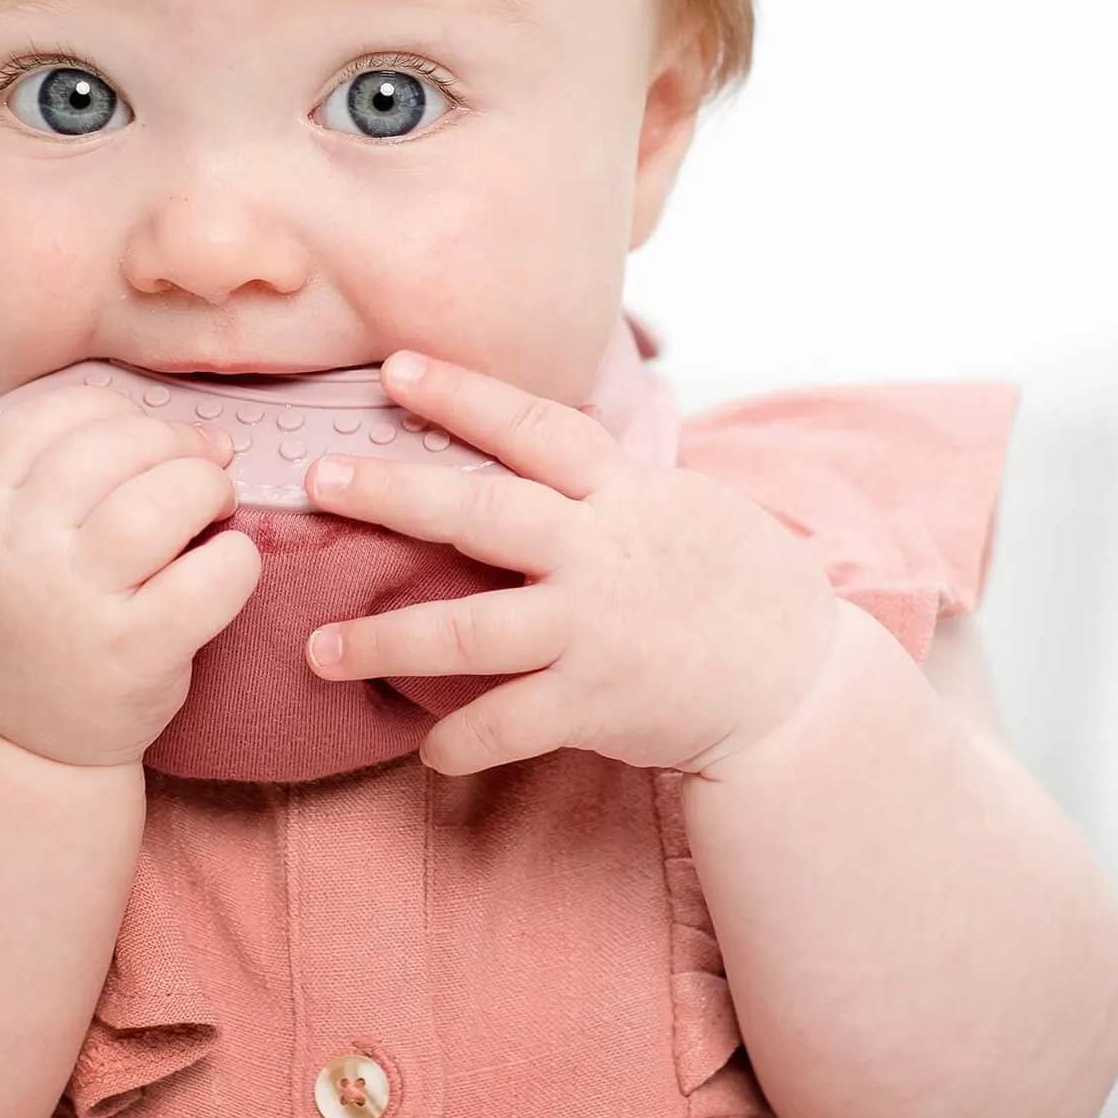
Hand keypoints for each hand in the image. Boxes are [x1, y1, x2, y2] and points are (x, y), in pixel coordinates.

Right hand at [0, 384, 260, 766]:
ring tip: (216, 503)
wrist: (10, 750)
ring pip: (158, 501)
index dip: (105, 409)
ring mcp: (72, 605)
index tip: (141, 430)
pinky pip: (208, 577)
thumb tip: (138, 420)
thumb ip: (21, 483)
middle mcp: (13, 555)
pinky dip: (235, 558)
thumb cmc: (16, 632)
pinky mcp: (133, 654)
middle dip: (169, 441)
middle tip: (201, 461)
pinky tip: (229, 564)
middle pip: (108, 449)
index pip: (39, 422)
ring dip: (205, 485)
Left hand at [303, 352, 845, 777]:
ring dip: (386, 639)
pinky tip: (424, 751)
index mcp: (620, 490)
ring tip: (320, 647)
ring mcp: (594, 629)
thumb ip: (602, 476)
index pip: (532, 425)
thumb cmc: (733, 578)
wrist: (799, 680)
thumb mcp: (677, 500)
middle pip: (481, 512)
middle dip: (394, 494)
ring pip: (470, 631)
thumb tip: (529, 434)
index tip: (392, 367)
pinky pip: (508, 724)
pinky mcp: (596, 703)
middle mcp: (599, 551)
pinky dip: (459, 741)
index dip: (462, 394)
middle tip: (319, 480)